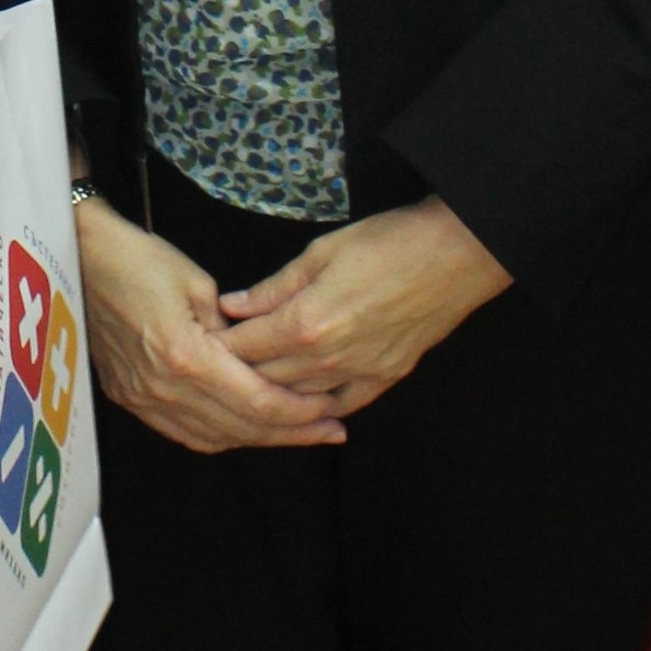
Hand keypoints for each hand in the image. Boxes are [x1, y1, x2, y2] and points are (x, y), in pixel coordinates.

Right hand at [76, 197, 349, 454]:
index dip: (299, 413)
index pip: (256, 402)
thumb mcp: (200, 285)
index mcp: (187, 357)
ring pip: (214, 438)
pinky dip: (222, 436)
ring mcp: (143, 400)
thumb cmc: (141, 260)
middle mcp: (164, 390)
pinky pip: (184, 433)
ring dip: (259, 439)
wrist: (81, 260)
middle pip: (241, 428)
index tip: (332, 412)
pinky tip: (246, 430)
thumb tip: (259, 360)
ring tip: (297, 433)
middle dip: (291, 432)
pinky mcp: (130, 399)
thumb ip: (234, 332)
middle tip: (330, 431)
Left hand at [218, 199, 511, 418]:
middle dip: (232, 376)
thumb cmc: (390, 242)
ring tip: (245, 389)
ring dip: (270, 395)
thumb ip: (274, 287)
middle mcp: (327, 357)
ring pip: (298, 399)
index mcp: (305, 322)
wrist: (456, 255)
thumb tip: (232, 306)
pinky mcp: (385, 378)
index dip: (215, 347)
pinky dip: (318, 408)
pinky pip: (342, 405)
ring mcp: (358, 373)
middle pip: (264, 380)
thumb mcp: (322, 251)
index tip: (194, 345)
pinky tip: (303, 407)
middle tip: (210, 372)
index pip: (243, 347)